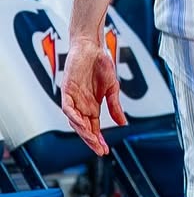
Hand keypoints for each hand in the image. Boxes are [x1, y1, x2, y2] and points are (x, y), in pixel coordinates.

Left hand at [61, 37, 126, 155]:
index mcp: (92, 106)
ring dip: (83, 131)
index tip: (105, 150)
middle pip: (84, 128)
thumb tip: (124, 124)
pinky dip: (73, 116)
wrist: (92, 46)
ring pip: (75, 121)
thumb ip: (115, 106)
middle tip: (100, 149)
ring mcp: (73, 99)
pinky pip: (68, 108)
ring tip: (92, 139)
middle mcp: (82, 105)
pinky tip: (81, 122)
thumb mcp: (112, 87)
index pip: (94, 128)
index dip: (98, 139)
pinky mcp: (67, 90)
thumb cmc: (100, 64)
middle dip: (91, 140)